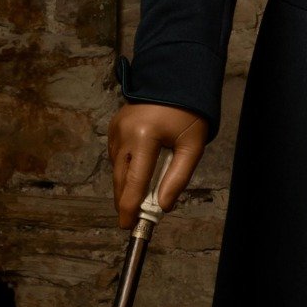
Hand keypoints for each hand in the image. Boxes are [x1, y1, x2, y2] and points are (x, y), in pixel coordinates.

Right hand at [108, 101, 207, 228]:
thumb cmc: (189, 114)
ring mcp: (115, 129)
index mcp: (144, 137)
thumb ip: (178, 178)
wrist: (175, 80)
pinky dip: (125, 168)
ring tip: (138, 198)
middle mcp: (124, 133)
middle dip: (125, 201)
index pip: (135, 181)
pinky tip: (138, 173)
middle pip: (121, 179)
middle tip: (132, 220)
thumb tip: (163, 206)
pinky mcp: (113, 127)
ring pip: (117, 168)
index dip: (130, 207)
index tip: (128, 226)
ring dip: (126, 185)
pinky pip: (116, 156)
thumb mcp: (192, 147)